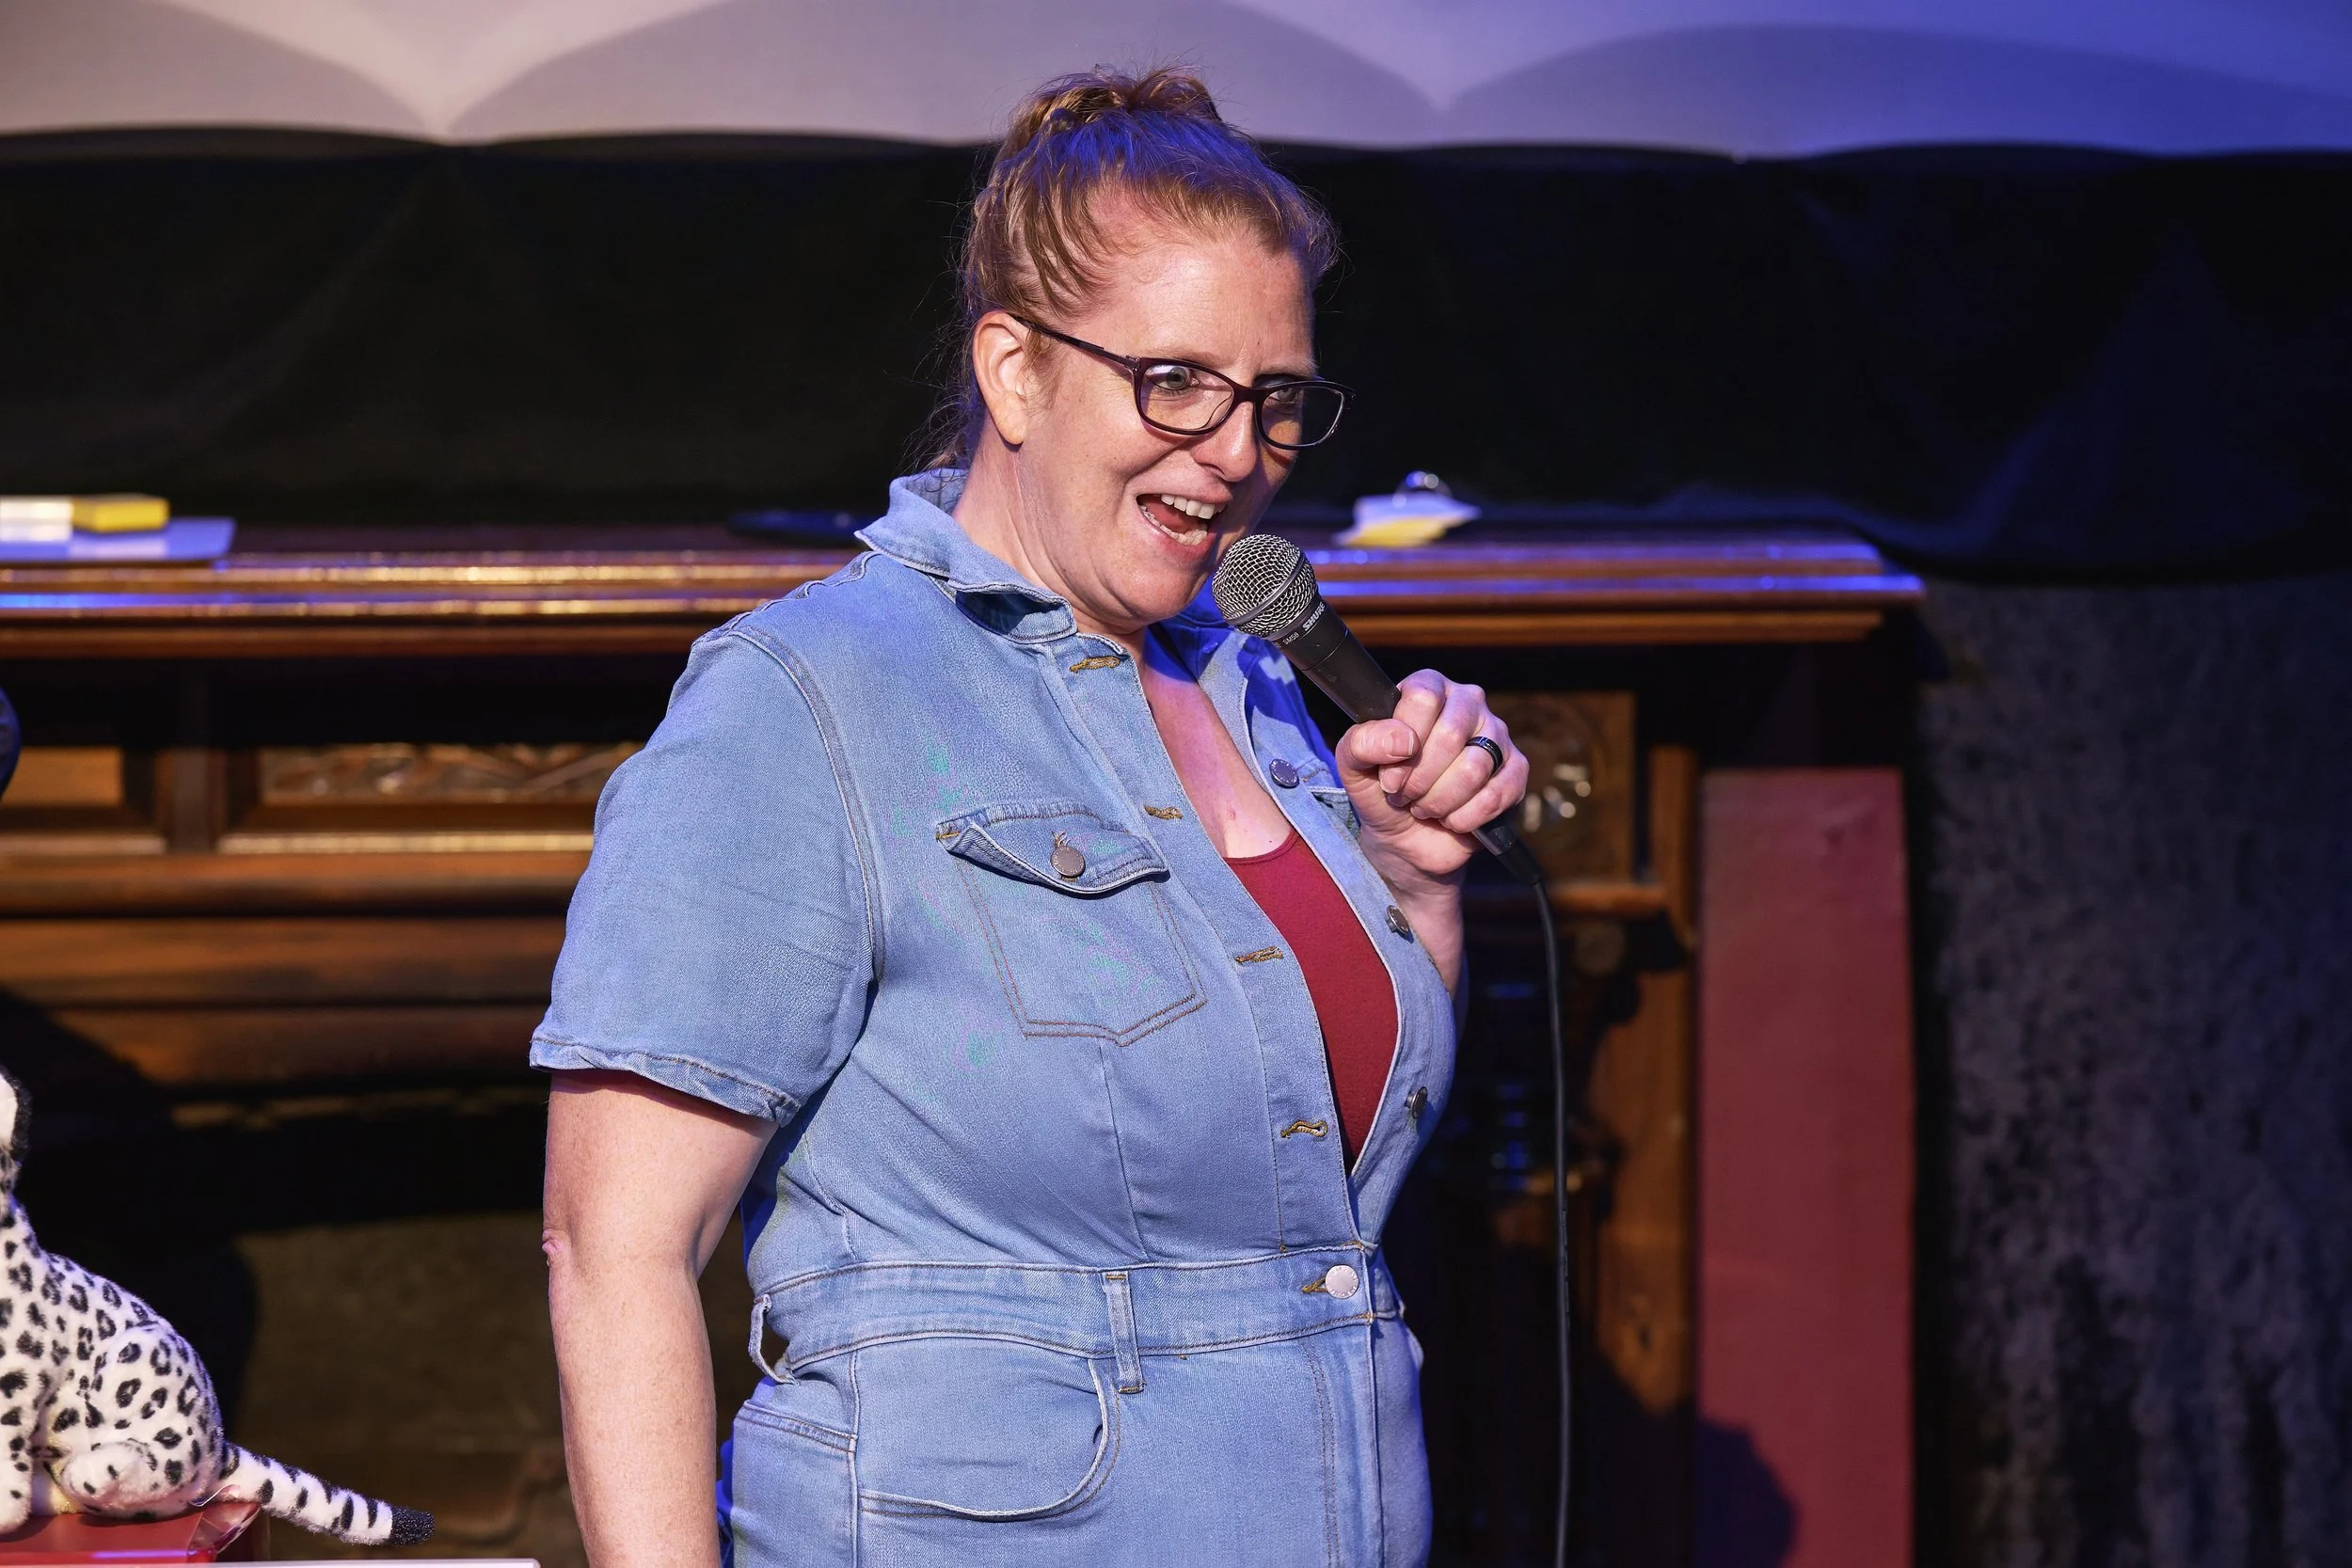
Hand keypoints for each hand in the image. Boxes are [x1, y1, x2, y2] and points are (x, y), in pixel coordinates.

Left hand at [1334, 670, 1529, 895]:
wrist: (1404, 838)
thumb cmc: (1380, 790)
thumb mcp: (1352, 766)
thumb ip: (1361, 743)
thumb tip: (1403, 741)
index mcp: (1429, 687)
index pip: (1423, 697)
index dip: (1402, 740)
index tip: (1388, 772)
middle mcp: (1468, 703)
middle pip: (1450, 733)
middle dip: (1419, 778)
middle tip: (1403, 794)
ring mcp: (1497, 735)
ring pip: (1474, 767)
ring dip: (1439, 800)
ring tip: (1424, 806)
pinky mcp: (1516, 771)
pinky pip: (1496, 794)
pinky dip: (1464, 818)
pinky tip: (1450, 819)